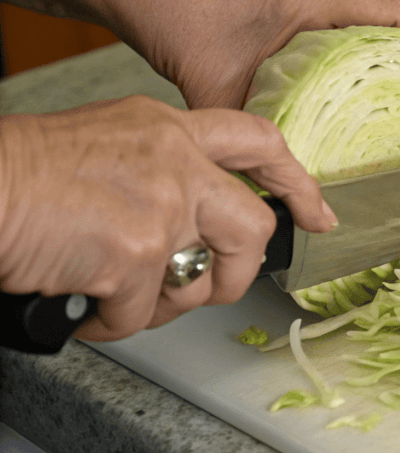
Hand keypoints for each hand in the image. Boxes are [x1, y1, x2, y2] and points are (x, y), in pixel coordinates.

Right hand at [0, 96, 336, 340]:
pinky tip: (92, 308)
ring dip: (169, 305)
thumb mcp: (109, 140)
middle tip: (213, 286)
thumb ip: (162, 168)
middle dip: (238, 272)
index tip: (317, 214)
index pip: (259, 143)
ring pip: (202, 281)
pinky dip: (115, 323)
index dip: (296, 182)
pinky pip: (144, 314)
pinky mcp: (135, 254)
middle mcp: (177, 163)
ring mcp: (161, 208)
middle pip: (252, 229)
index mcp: (171, 129)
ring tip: (130, 297)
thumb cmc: (24, 170)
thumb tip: (192, 222)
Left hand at [109, 0, 399, 109]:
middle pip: (398, 16)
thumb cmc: (174, 14)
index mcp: (309, 2)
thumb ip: (251, 138)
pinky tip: (374, 87)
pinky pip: (350, 29)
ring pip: (376, 21)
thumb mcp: (217, 87)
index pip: (394, 11)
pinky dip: (373, 54)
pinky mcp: (292, 8)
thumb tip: (279, 188)